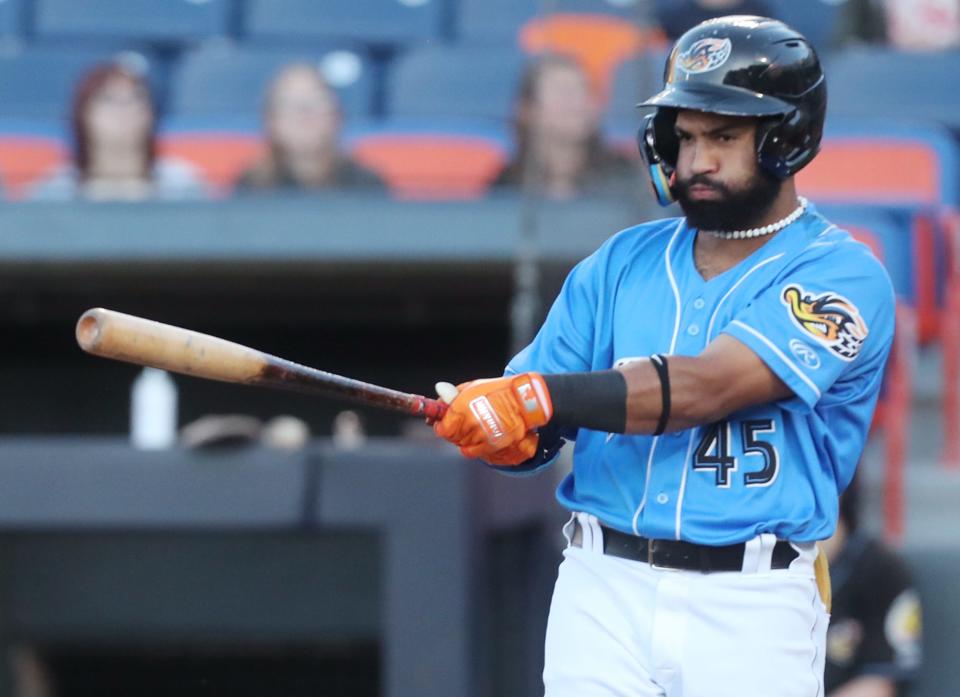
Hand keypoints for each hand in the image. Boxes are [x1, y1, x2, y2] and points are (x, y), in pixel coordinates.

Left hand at [432, 373, 552, 464]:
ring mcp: (483, 436)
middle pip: (454, 439)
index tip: (441, 424)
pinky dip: (477, 448)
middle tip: (460, 425)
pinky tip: (480, 438)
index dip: (441, 427)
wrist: (522, 399)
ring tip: (475, 428)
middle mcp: (471, 424)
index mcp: (462, 409)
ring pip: (465, 446)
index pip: (443, 429)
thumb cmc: (497, 390)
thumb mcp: (471, 387)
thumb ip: (452, 398)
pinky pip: (478, 452)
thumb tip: (438, 405)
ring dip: (467, 439)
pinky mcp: (494, 445)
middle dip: (454, 432)